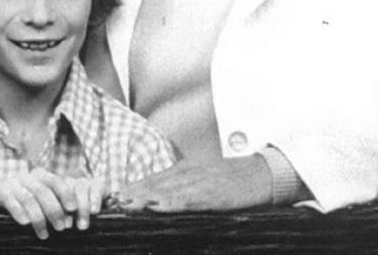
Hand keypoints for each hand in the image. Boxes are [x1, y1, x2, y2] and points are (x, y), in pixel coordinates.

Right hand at [0, 170, 103, 238]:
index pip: (55, 181)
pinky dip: (18, 212)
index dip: (65, 194)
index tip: (73, 209)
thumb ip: (53, 201)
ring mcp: (12, 183)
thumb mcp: (37, 195)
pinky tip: (25, 223)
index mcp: (39, 175)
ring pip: (28, 199)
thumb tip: (72, 218)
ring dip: (38, 217)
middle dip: (54, 210)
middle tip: (61, 228)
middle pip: (43, 191)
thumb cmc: (21, 197)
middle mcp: (26, 177)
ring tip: (44, 234)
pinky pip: (10, 201)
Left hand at [113, 155, 271, 212]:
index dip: (134, 187)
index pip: (154, 179)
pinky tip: (158, 206)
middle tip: (112, 201)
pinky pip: (190, 200)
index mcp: (187, 170)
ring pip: (167, 190)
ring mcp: (201, 183)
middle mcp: (190, 174)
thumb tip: (163, 198)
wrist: (266, 174)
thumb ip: (186, 187)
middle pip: (155, 183)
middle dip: (133, 192)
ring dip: (145, 197)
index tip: (114, 195)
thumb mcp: (207, 179)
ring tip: (126, 204)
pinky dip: (172, 203)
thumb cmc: (236, 180)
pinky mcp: (215, 195)